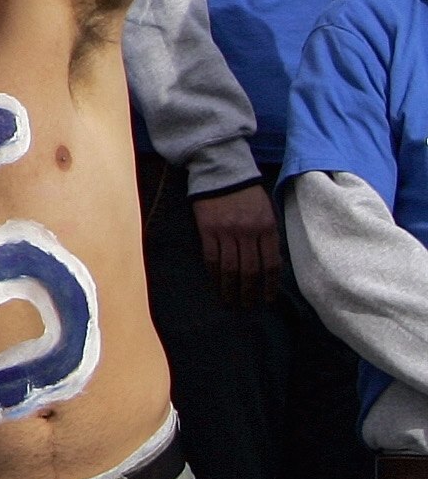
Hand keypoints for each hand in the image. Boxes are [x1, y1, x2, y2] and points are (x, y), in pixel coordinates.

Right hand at [195, 183, 280, 308]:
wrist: (221, 172)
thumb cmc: (247, 195)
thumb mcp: (267, 213)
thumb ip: (269, 236)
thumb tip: (270, 265)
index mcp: (267, 228)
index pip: (271, 264)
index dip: (269, 285)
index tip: (266, 299)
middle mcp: (248, 232)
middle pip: (250, 270)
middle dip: (249, 292)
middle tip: (246, 306)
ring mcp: (227, 232)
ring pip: (230, 268)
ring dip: (230, 288)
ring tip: (230, 301)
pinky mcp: (207, 230)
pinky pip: (211, 257)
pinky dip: (214, 274)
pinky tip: (216, 283)